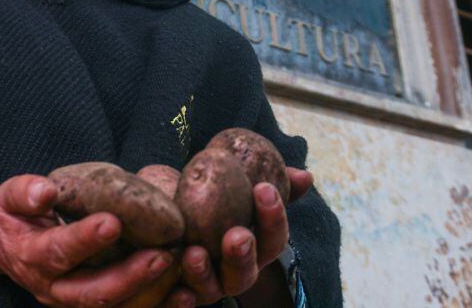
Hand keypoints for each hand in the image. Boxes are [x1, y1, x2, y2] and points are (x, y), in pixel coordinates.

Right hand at [0, 174, 175, 306]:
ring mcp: (74, 302)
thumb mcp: (8, 197)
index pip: (59, 252)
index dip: (85, 239)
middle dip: (129, 277)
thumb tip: (44, 190)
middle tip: (162, 255)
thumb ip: (25, 192)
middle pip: (93, 293)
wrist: (6, 247)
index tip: (113, 222)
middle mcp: (54, 288)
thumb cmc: (14, 216)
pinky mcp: (93, 306)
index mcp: (32, 257)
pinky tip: (185, 296)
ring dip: (149, 295)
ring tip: (179, 272)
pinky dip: (157, 307)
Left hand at [164, 167, 313, 307]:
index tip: (263, 188)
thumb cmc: (207, 202)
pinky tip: (174, 285)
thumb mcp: (233, 188)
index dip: (272, 216)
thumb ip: (265, 183)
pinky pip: (176, 303)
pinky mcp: (174, 294)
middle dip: (242, 255)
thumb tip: (305, 176)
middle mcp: (231, 274)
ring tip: (194, 253)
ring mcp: (204, 287)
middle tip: (238, 235)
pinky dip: (177, 298)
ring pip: (208, 289)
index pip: (272, 239)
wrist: (167, 218)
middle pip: (244, 273)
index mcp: (253, 251)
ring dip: (203, 273)